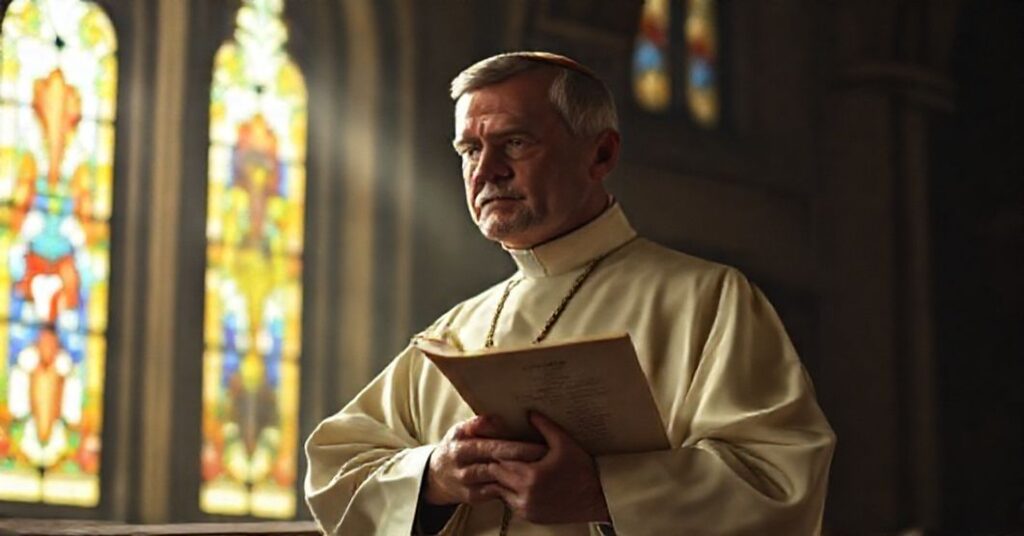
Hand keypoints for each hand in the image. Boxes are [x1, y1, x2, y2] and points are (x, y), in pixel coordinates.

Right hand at [424, 415, 546, 505]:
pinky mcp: (473, 498)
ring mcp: (468, 484)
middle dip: (525, 460)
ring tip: (544, 470)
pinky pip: (496, 493)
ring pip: (499, 480)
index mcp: (462, 446)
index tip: (539, 443)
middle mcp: (463, 466)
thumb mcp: (460, 431)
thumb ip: (478, 424)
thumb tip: (496, 417)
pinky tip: (530, 483)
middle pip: (499, 463)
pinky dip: (513, 487)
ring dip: (521, 474)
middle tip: (548, 457)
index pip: (493, 446)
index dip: (517, 446)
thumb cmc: (456, 447)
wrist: (436, 476)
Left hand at [483, 412, 610, 523]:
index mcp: (531, 476)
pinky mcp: (532, 517)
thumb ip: (545, 426)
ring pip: (502, 493)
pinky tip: (520, 484)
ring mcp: (528, 509)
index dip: (498, 453)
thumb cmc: (583, 471)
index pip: (500, 462)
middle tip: (502, 456)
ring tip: (511, 470)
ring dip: (503, 482)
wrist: (597, 497)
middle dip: (498, 466)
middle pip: (498, 477)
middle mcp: (526, 495)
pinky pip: (512, 505)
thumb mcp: (564, 443)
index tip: (498, 446)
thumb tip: (531, 413)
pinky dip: (512, 495)